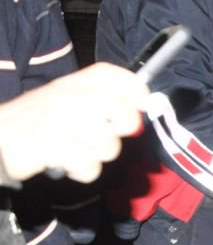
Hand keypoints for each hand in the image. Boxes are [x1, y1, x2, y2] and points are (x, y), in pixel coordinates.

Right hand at [0, 63, 148, 183]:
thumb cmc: (37, 124)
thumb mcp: (68, 103)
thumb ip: (104, 103)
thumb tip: (144, 109)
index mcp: (71, 84)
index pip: (109, 74)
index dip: (134, 87)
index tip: (142, 102)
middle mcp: (66, 96)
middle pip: (119, 108)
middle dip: (124, 126)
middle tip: (108, 133)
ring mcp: (58, 119)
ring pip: (108, 142)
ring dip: (99, 153)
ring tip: (78, 149)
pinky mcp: (49, 144)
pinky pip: (88, 164)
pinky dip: (83, 170)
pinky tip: (66, 162)